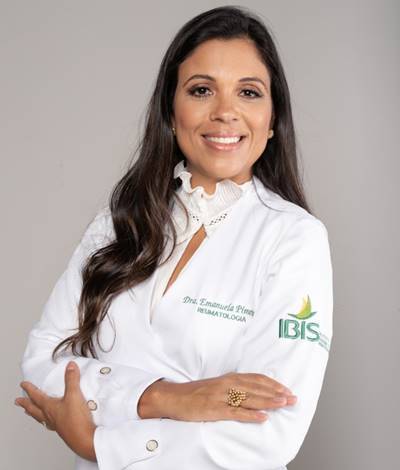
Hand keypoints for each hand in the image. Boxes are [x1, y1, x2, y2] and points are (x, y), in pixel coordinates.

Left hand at [15, 361, 96, 461]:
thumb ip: (72, 379)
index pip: (36, 396)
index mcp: (49, 407)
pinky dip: (46, 421)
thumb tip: (70, 365)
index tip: (23, 384)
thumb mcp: (74, 395)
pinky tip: (51, 422)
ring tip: (30, 412)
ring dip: (34, 414)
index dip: (29, 389)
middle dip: (25, 404)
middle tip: (18, 402)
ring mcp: (56, 424)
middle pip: (34, 409)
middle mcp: (50, 416)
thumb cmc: (76, 419)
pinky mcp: (63, 429)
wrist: (84, 438)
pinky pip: (50, 424)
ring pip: (40, 418)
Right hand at [139, 372, 296, 422]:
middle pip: (257, 388)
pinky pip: (235, 412)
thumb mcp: (218, 385)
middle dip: (276, 393)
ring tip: (283, 404)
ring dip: (268, 402)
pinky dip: (250, 415)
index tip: (287, 389)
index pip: (257, 379)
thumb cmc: (198, 392)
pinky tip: (262, 418)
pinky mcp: (215, 409)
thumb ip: (235, 386)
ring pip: (250, 399)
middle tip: (293, 398)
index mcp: (230, 378)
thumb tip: (254, 391)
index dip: (273, 384)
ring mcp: (222, 397)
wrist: (176, 397)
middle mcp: (228, 384)